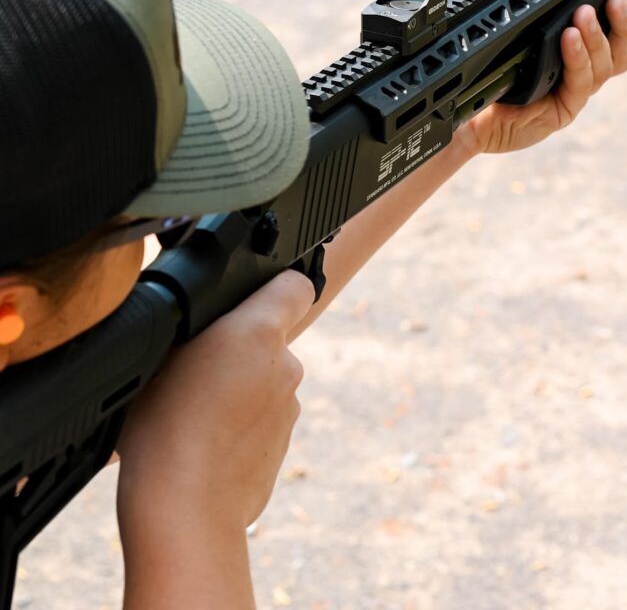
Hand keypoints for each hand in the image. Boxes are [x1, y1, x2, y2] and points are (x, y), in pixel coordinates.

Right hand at [116, 269, 313, 609]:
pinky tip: (203, 448)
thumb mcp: (162, 357)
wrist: (184, 512)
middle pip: (267, 342)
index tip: (256, 294)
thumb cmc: (163, 430)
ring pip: (262, 385)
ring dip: (237, 393)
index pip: (293, 286)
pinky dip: (238, 431)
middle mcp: (285, 367)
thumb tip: (202, 331)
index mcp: (259, 332)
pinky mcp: (282, 449)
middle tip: (194, 374)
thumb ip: (197, 334)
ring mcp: (288, 411)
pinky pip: (259, 425)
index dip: (277, 285)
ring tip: (192, 418)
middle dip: (239, 351)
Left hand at [464, 0, 626, 155]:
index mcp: (579, 62)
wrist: (471, 114)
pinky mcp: (561, 112)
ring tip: (585, 14)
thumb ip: (553, 24)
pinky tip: (569, 38)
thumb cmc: (495, 76)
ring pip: (601, 67)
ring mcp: (572, 96)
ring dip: (596, 37)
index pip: (620, 44)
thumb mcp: (524, 41)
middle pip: (620, 55)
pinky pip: (577, 83)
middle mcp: (581, 79)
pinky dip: (576, 58)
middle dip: (624, 26)